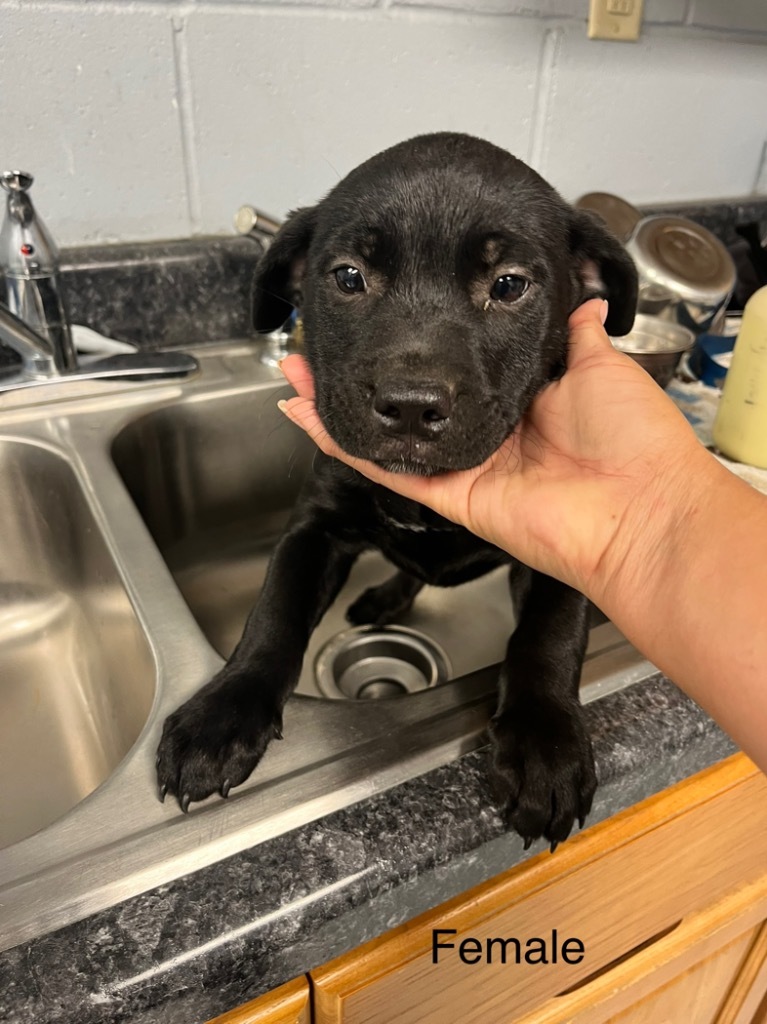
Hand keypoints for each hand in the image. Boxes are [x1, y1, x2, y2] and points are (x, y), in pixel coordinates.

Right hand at [279, 300, 705, 608]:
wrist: (640, 507)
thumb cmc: (633, 439)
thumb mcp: (603, 365)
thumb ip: (576, 333)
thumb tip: (584, 298)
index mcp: (520, 398)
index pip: (452, 367)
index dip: (416, 344)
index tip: (386, 312)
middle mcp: (485, 432)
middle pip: (411, 400)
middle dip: (368, 369)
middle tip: (328, 335)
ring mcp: (464, 467)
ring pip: (388, 431)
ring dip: (341, 400)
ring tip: (296, 367)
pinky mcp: (449, 495)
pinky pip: (387, 468)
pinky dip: (343, 442)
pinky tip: (304, 411)